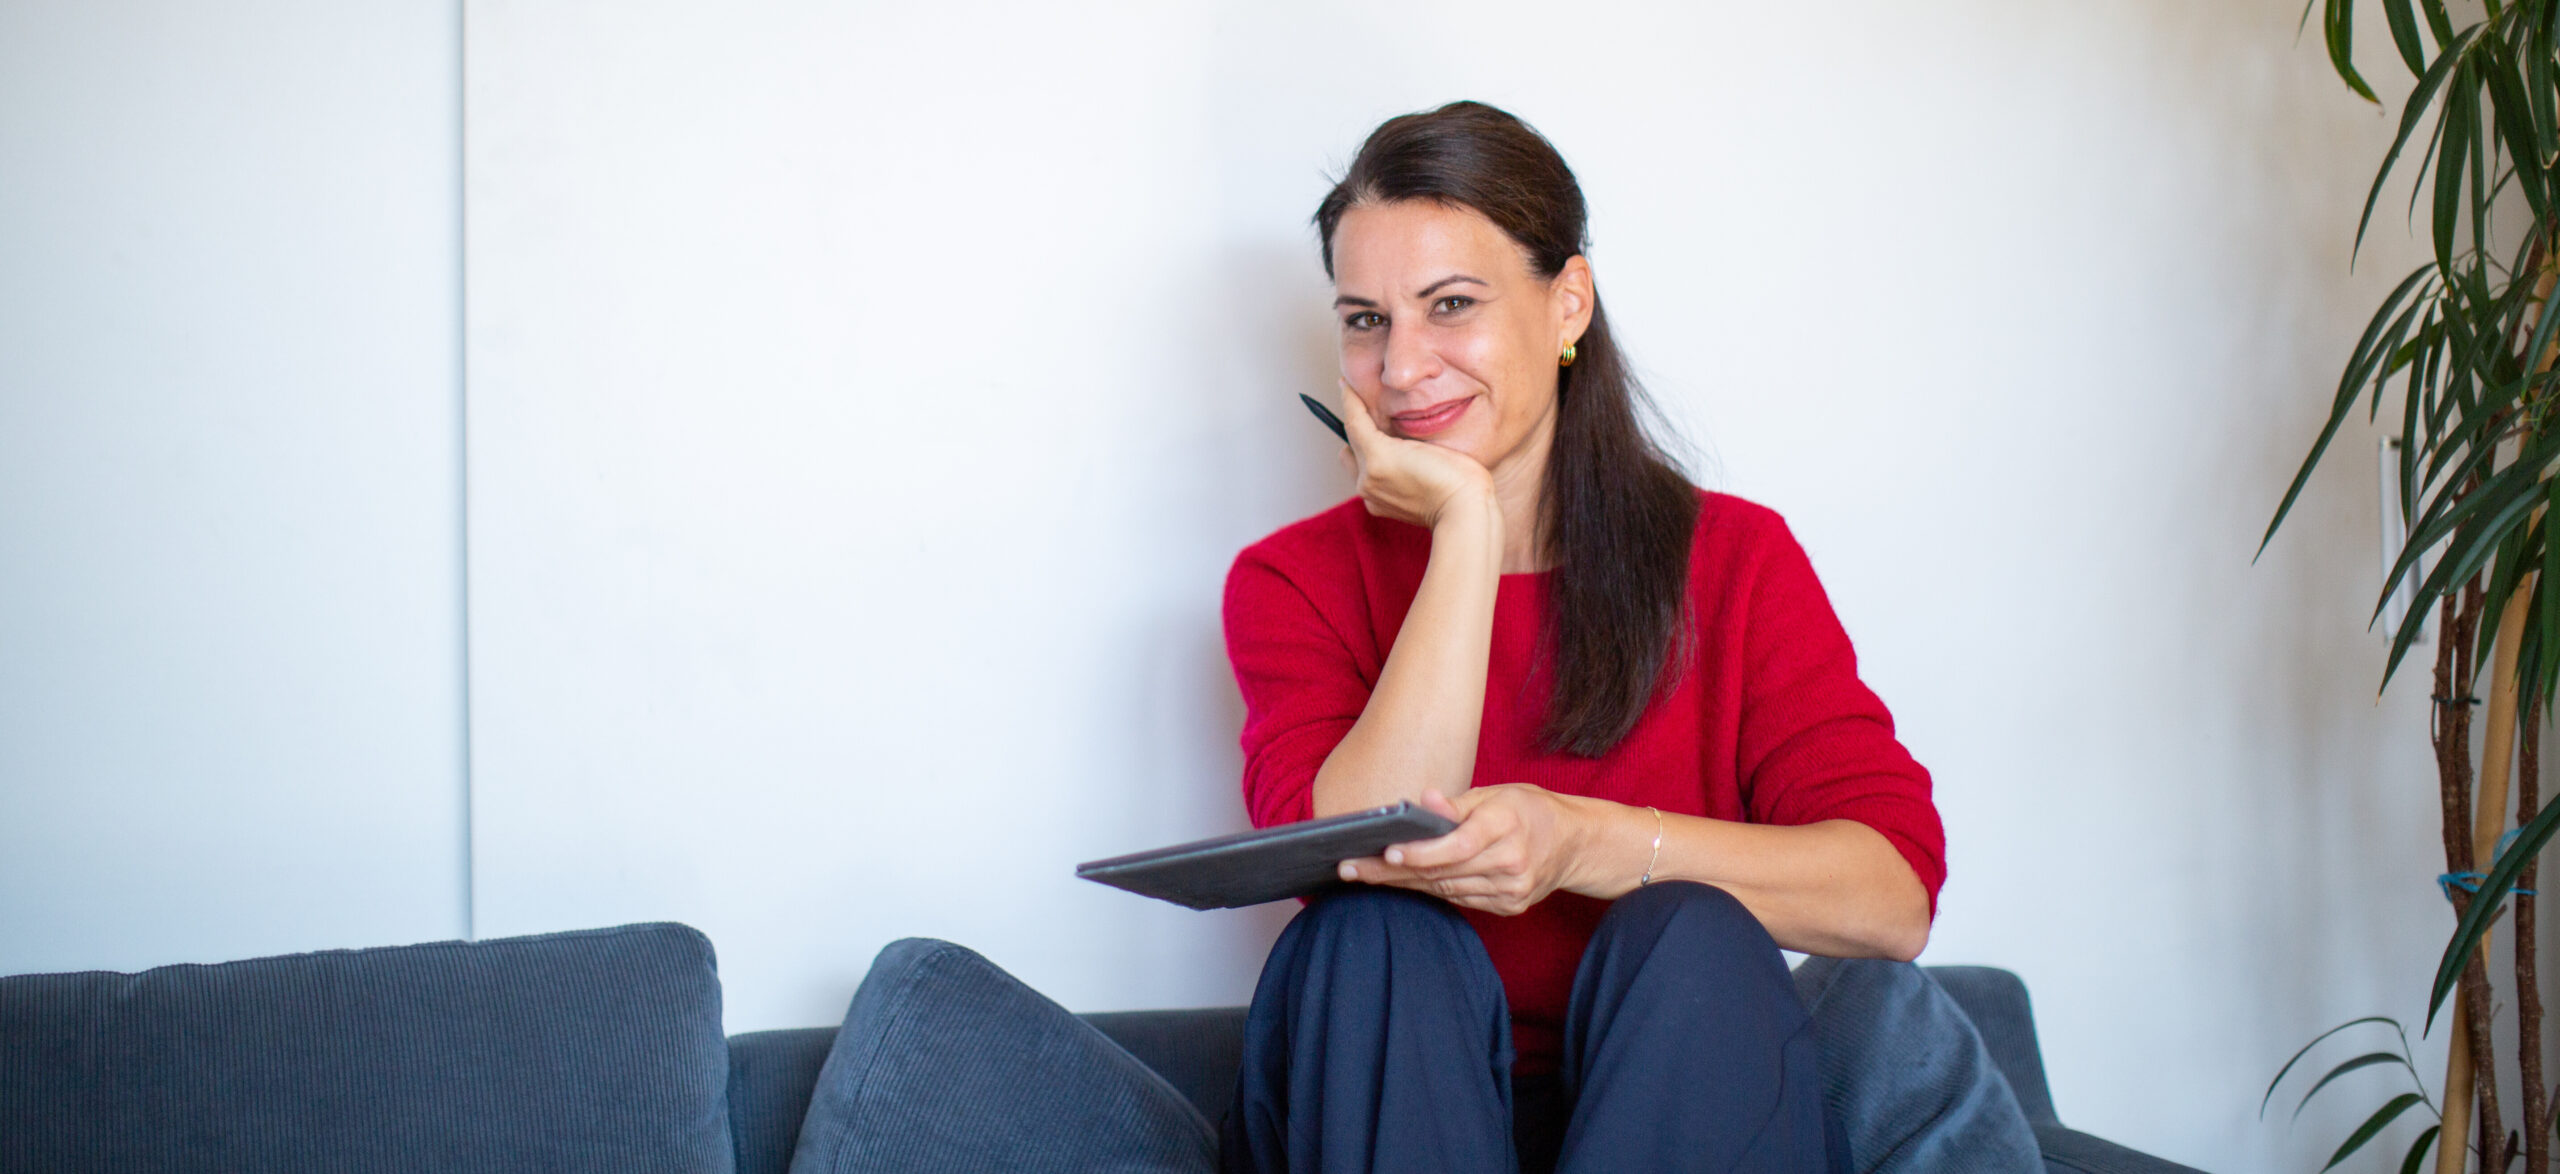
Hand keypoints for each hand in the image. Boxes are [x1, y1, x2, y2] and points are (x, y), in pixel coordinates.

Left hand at [1337, 381, 1496, 533]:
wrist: (1465, 514)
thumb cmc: (1458, 476)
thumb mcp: (1427, 441)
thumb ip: (1398, 428)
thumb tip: (1380, 421)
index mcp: (1377, 458)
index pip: (1354, 420)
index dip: (1350, 398)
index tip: (1345, 382)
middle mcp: (1366, 479)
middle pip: (1351, 440)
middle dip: (1358, 424)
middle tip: (1370, 408)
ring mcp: (1371, 495)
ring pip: (1356, 461)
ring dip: (1364, 447)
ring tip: (1384, 437)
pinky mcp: (1379, 507)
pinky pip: (1366, 478)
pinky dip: (1372, 467)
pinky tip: (1393, 460)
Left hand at [1337, 785, 1591, 916]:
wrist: (1574, 843)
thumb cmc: (1527, 809)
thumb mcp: (1496, 793)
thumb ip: (1456, 803)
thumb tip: (1421, 802)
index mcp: (1507, 825)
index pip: (1457, 845)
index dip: (1420, 852)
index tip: (1386, 853)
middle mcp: (1511, 862)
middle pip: (1442, 871)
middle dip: (1391, 872)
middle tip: (1350, 868)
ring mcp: (1512, 890)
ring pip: (1446, 889)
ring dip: (1402, 884)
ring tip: (1364, 875)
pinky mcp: (1510, 906)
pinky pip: (1459, 899)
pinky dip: (1430, 890)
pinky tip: (1401, 883)